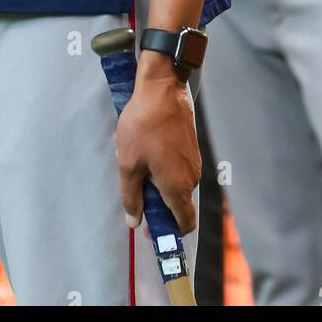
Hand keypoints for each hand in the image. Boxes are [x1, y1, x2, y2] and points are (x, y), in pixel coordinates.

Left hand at [115, 64, 200, 234]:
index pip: (185, 223)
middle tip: (135, 192)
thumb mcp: (128, 164)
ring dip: (157, 181)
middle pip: (178, 204)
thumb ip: (131, 197)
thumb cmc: (143, 127)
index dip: (168, 231)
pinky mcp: (190, 146)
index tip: (151, 228)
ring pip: (176, 183)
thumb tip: (134, 222)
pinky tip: (143, 150)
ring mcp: (193, 161)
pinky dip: (162, 166)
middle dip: (157, 203)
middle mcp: (191, 178)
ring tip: (134, 164)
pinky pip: (177, 166)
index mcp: (178, 187)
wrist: (162, 90)